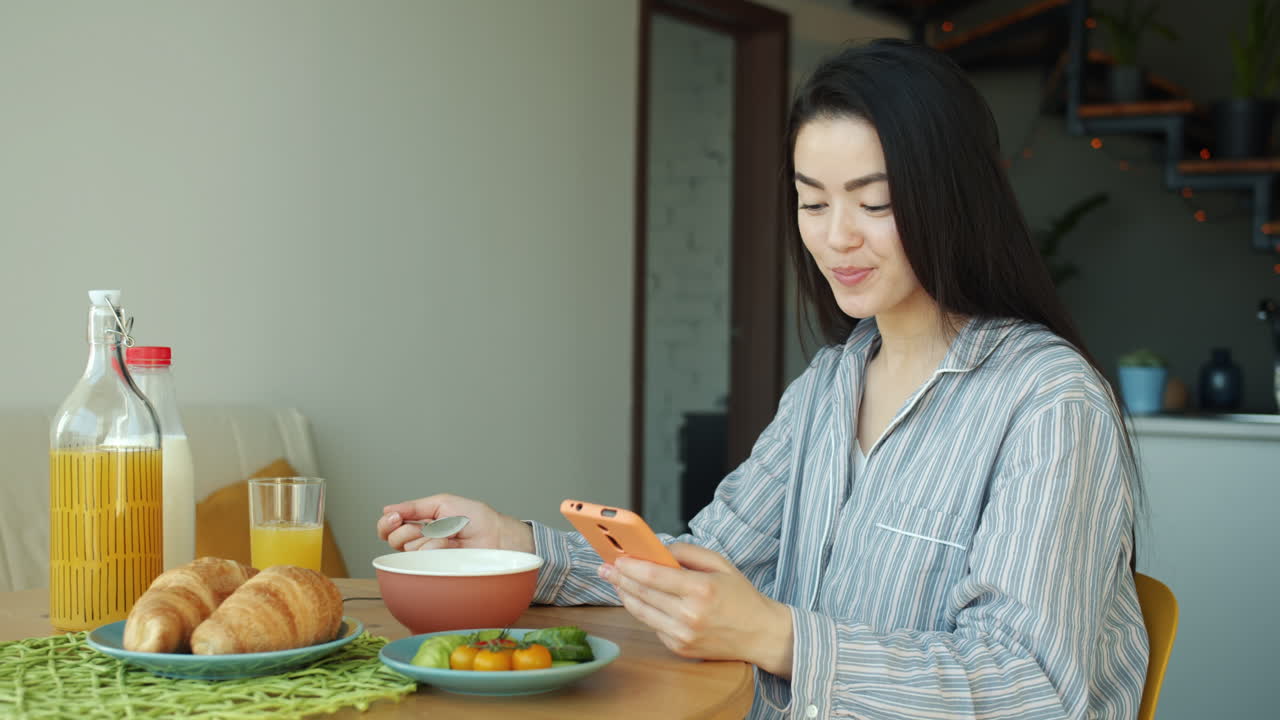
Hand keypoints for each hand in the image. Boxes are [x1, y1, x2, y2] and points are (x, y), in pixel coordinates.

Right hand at [377, 494, 534, 553]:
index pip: (391, 526)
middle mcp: (421, 541)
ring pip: (408, 549)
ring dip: (427, 538)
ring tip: (447, 534)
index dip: (387, 522)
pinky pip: (423, 560)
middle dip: (407, 529)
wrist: (497, 535)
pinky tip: (449, 546)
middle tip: (427, 525)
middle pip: (394, 539)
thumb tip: (388, 509)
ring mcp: (429, 557)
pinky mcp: (437, 569)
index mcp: (421, 523)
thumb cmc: (476, 519)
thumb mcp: (443, 503)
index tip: (394, 516)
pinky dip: (434, 548)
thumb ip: (415, 506)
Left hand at [599, 543, 793, 677]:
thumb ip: (688, 552)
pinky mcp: (680, 648)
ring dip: (625, 595)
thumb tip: (658, 550)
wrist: (760, 634)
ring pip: (642, 612)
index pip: (654, 576)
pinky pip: (653, 625)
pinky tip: (638, 598)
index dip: (630, 566)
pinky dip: (644, 610)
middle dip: (620, 578)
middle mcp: (689, 615)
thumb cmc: (741, 596)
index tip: (616, 558)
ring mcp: (683, 635)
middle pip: (643, 593)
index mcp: (701, 589)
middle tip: (605, 568)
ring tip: (615, 581)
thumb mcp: (721, 563)